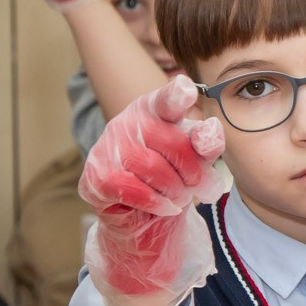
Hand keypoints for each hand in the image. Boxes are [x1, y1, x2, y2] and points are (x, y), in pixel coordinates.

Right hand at [78, 74, 227, 305]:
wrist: (145, 215)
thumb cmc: (174, 175)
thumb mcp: (198, 158)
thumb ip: (206, 144)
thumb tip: (210, 130)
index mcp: (153, 110)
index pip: (165, 100)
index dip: (175, 95)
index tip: (186, 89)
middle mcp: (126, 123)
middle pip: (170, 142)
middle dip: (193, 170)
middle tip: (203, 186)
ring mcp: (106, 148)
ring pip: (152, 168)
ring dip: (176, 189)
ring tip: (182, 197)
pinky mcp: (95, 177)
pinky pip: (132, 190)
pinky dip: (156, 202)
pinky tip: (164, 206)